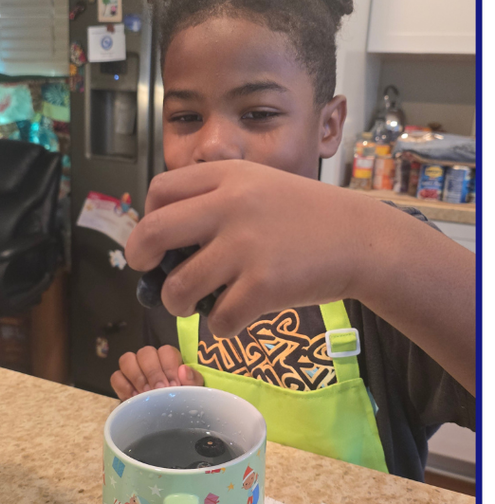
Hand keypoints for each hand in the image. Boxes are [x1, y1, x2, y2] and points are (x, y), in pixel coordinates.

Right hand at [111, 345, 204, 398]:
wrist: (166, 421)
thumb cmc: (180, 402)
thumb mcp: (193, 393)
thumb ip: (192, 381)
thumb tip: (183, 370)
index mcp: (169, 360)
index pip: (166, 351)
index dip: (169, 366)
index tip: (173, 384)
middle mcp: (150, 361)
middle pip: (145, 352)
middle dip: (152, 372)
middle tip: (158, 390)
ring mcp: (133, 370)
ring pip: (127, 359)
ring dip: (136, 376)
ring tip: (145, 394)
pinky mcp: (121, 383)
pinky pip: (116, 377)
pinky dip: (124, 387)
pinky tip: (134, 398)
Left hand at [124, 161, 380, 337]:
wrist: (363, 239)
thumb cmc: (304, 217)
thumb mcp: (258, 186)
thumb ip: (212, 200)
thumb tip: (157, 240)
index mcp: (227, 177)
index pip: (160, 191)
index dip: (147, 218)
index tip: (156, 239)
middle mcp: (231, 206)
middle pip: (152, 234)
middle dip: (140, 260)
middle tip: (150, 273)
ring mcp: (246, 246)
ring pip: (178, 288)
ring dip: (176, 304)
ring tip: (191, 305)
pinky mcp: (263, 285)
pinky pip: (216, 319)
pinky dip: (219, 326)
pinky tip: (232, 318)